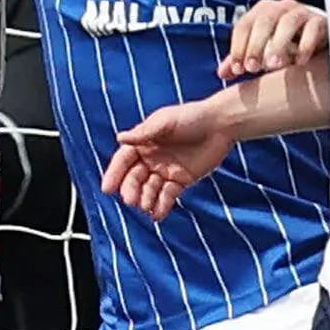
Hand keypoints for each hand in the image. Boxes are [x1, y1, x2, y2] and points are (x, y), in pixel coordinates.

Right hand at [102, 98, 236, 220]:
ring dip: (145, 199)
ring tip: (145, 206)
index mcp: (144, 142)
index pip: (124, 160)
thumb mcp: (166, 121)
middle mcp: (152, 158)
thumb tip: (120, 138)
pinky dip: (162, 205)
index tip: (107, 188)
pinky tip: (158, 214)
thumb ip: (144, 132)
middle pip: (135, 178)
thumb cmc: (192, 116)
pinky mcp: (181, 180)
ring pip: (150, 189)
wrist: (221, 124)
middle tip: (130, 200)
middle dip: (131, 190)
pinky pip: (168, 196)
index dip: (114, 174)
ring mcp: (166, 171)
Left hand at [219, 0, 327, 78]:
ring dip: (279, 44)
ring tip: (273, 66)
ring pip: (288, 21)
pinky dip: (306, 45)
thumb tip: (222, 73)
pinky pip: (313, 28)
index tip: (237, 70)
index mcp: (262, 12)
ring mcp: (302, 12)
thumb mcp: (262, 51)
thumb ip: (243, 59)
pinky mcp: (322, 21)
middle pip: (264, 21)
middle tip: (252, 68)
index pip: (244, 25)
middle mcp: (281, 7)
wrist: (321, 39)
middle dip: (256, 45)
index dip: (238, 47)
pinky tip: (300, 62)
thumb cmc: (287, 44)